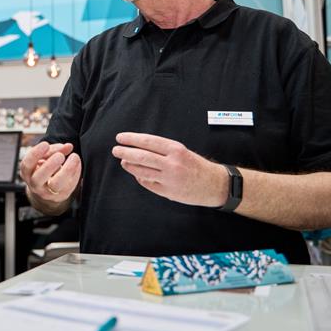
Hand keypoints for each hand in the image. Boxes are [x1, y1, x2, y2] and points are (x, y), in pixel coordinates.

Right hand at [19, 141, 81, 204]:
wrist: (46, 191)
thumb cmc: (44, 169)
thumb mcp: (44, 158)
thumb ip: (54, 150)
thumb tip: (68, 146)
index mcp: (27, 173)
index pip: (26, 165)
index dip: (35, 154)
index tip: (45, 144)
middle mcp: (35, 185)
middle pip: (38, 178)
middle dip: (49, 165)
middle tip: (60, 155)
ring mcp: (48, 192)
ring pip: (55, 185)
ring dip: (67, 170)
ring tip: (74, 157)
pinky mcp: (61, 196)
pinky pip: (69, 186)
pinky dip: (76, 173)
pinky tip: (78, 164)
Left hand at [112, 132, 227, 206]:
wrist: (215, 185)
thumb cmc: (197, 166)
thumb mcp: (182, 152)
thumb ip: (162, 151)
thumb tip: (137, 149)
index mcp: (176, 150)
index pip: (148, 142)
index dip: (132, 139)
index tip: (120, 138)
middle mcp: (172, 164)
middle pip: (141, 157)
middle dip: (125, 152)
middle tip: (116, 150)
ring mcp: (169, 179)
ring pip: (142, 171)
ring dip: (129, 166)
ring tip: (124, 162)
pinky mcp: (168, 192)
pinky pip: (148, 183)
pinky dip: (140, 177)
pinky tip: (137, 174)